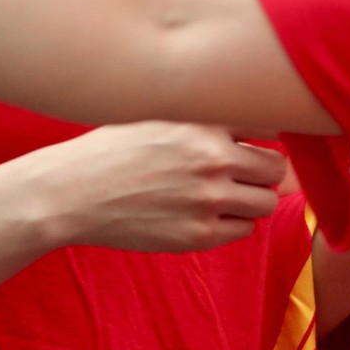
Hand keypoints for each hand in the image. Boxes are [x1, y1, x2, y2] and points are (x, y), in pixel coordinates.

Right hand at [15, 122, 286, 253]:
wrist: (72, 192)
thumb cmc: (110, 150)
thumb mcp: (156, 115)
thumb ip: (202, 121)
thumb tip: (249, 129)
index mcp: (203, 122)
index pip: (268, 127)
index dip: (261, 138)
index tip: (250, 145)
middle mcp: (213, 158)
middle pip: (276, 169)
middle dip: (262, 173)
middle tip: (241, 176)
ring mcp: (208, 199)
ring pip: (265, 202)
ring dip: (250, 201)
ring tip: (221, 197)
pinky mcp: (199, 234)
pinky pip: (243, 230)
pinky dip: (231, 224)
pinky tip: (203, 215)